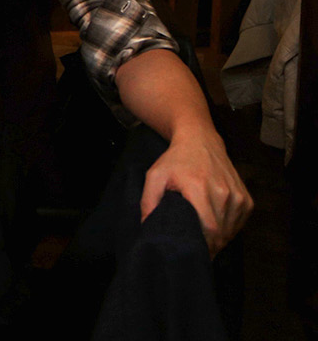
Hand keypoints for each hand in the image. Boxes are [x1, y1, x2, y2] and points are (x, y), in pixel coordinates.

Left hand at [139, 126, 252, 255]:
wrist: (200, 140)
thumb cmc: (175, 160)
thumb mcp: (155, 176)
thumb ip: (148, 201)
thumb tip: (147, 226)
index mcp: (200, 189)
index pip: (209, 229)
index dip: (202, 245)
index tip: (192, 252)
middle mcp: (224, 193)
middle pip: (221, 233)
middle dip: (209, 245)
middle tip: (197, 250)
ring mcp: (238, 196)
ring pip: (231, 230)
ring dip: (220, 239)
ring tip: (205, 240)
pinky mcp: (246, 198)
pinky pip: (239, 223)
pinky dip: (229, 229)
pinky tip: (216, 226)